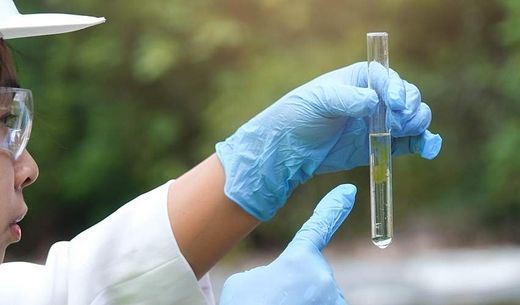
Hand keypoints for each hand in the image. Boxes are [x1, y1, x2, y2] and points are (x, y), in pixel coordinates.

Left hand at [216, 62, 441, 219]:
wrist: (287, 149)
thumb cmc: (298, 115)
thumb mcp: (319, 100)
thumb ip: (347, 99)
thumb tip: (375, 102)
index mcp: (360, 79)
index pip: (387, 78)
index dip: (396, 88)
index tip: (394, 103)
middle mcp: (374, 99)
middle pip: (407, 97)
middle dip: (409, 107)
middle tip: (396, 122)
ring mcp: (378, 123)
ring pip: (412, 119)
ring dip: (418, 124)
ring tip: (406, 133)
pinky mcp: (378, 146)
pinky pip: (407, 144)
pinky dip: (421, 144)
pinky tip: (428, 148)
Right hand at [219, 184, 355, 304]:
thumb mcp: (247, 281)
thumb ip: (274, 271)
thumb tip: (289, 280)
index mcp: (300, 259)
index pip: (319, 226)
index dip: (333, 208)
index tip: (348, 191)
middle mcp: (323, 278)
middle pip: (312, 273)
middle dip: (296, 282)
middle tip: (273, 298)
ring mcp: (332, 301)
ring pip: (317, 294)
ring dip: (301, 300)